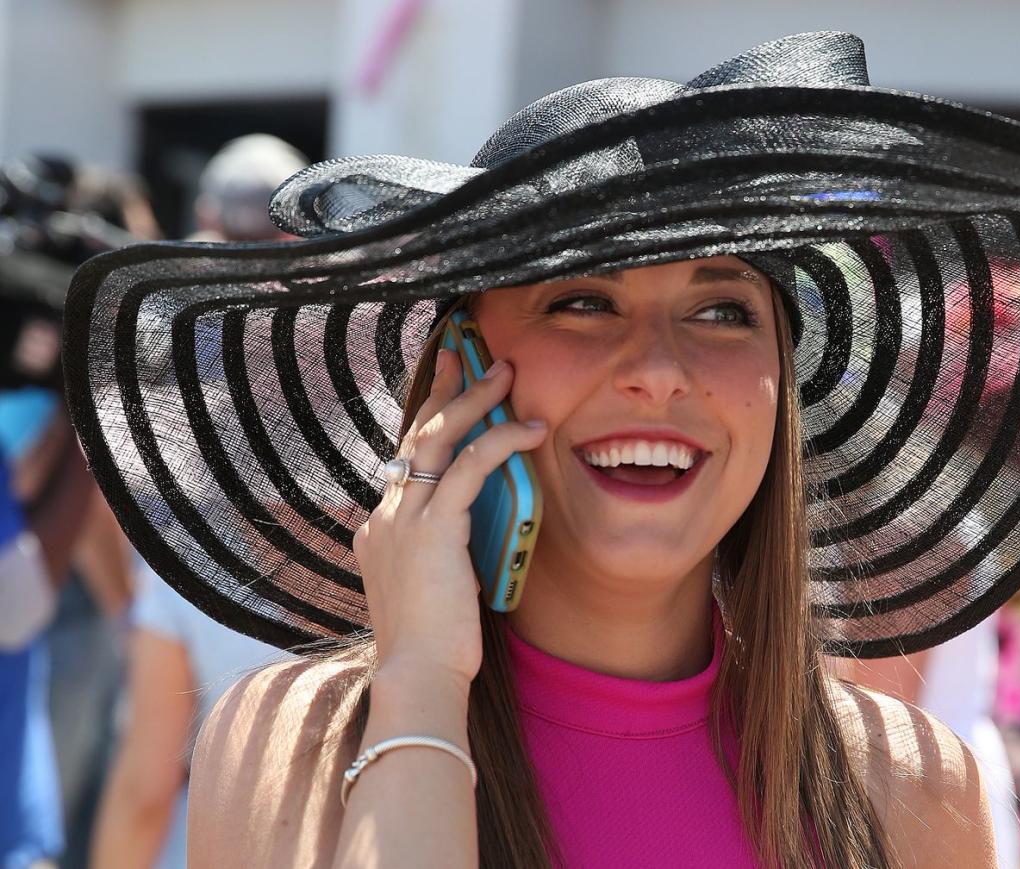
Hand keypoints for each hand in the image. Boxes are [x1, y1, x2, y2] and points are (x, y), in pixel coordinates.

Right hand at [352, 350, 546, 684]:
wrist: (417, 677)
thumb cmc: (432, 647)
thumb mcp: (430, 590)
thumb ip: (440, 556)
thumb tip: (467, 540)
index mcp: (380, 530)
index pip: (405, 462)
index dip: (427, 423)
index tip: (445, 393)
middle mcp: (386, 516)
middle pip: (415, 435)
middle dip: (444, 390)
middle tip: (466, 355)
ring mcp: (404, 519)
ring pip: (438, 438)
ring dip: (474, 399)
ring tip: (504, 372)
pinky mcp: (434, 530)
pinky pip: (470, 466)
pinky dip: (501, 441)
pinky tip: (530, 428)